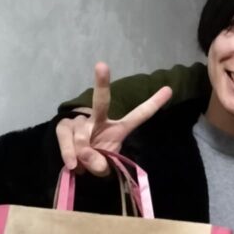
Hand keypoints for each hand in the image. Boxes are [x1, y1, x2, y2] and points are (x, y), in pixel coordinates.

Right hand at [56, 62, 171, 174]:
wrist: (75, 166)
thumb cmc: (96, 162)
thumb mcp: (103, 167)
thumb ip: (100, 164)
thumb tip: (87, 158)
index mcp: (118, 128)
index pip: (138, 115)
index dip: (153, 103)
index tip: (169, 89)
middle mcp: (99, 119)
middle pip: (101, 101)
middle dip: (102, 83)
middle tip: (102, 65)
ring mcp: (81, 122)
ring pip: (81, 134)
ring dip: (83, 154)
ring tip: (83, 167)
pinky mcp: (64, 126)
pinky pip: (66, 137)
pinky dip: (69, 153)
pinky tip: (73, 165)